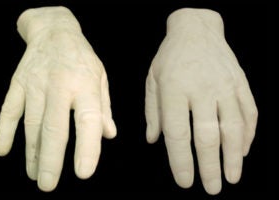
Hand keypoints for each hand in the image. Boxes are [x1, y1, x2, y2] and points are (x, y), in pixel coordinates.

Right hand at [0, 6, 115, 191]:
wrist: (54, 30)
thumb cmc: (82, 58)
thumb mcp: (101, 77)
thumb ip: (104, 108)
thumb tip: (108, 134)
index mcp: (86, 86)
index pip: (89, 120)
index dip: (87, 147)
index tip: (83, 173)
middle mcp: (60, 86)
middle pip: (54, 128)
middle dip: (50, 160)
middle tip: (48, 186)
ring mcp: (36, 85)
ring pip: (31, 125)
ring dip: (31, 153)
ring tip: (35, 174)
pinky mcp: (18, 83)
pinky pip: (8, 110)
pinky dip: (4, 131)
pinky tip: (3, 150)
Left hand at [145, 8, 257, 194]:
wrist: (196, 29)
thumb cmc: (169, 58)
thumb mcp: (152, 81)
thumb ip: (153, 112)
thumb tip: (153, 141)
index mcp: (174, 90)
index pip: (178, 134)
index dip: (181, 162)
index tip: (185, 182)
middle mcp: (201, 89)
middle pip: (208, 137)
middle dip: (210, 167)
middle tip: (212, 188)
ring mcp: (225, 86)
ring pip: (233, 129)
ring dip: (234, 157)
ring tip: (232, 178)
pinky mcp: (241, 83)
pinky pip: (249, 113)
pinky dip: (248, 136)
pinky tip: (243, 151)